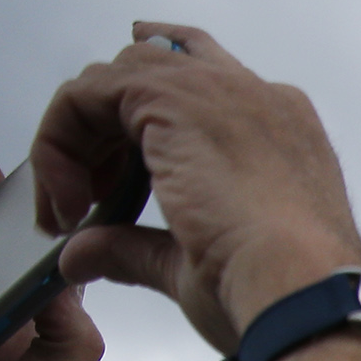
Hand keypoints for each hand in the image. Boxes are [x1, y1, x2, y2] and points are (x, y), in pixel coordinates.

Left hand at [35, 24, 360, 353]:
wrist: (300, 291)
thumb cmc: (278, 289)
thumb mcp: (196, 264)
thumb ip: (136, 247)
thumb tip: (85, 254)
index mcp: (282, 130)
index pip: (206, 84)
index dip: (146, 115)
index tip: (114, 169)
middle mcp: (255, 98)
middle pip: (155, 70)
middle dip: (109, 126)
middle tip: (90, 192)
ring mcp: (217, 89)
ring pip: (117, 77)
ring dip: (82, 134)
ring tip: (73, 199)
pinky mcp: (170, 98)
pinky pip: (87, 94)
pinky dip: (60, 140)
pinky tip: (66, 196)